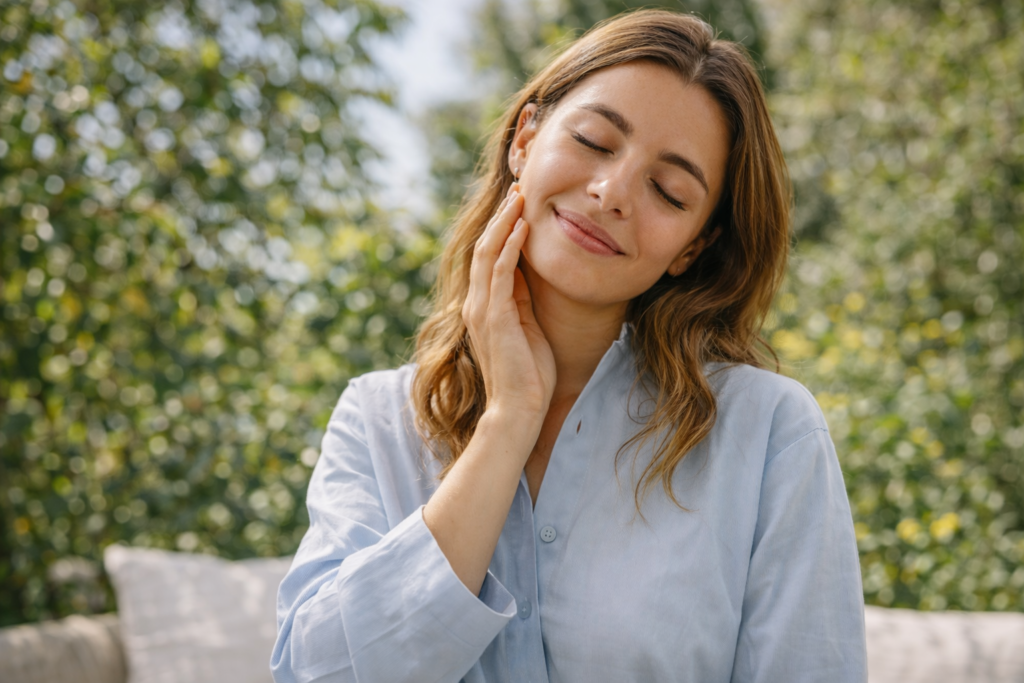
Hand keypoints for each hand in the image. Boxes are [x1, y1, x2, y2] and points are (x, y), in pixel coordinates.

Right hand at [462, 183, 555, 419]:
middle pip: (484, 247)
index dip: (502, 228)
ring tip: (521, 196)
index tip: (519, 204)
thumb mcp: (526, 328)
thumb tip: (524, 272)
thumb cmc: (528, 376)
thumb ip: (520, 300)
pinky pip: (500, 271)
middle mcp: (476, 305)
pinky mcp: (495, 317)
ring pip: (488, 253)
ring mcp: (482, 310)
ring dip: (506, 222)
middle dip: (502, 216)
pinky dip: (511, 245)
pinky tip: (523, 225)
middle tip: (519, 188)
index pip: (488, 258)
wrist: (518, 411)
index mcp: (483, 308)